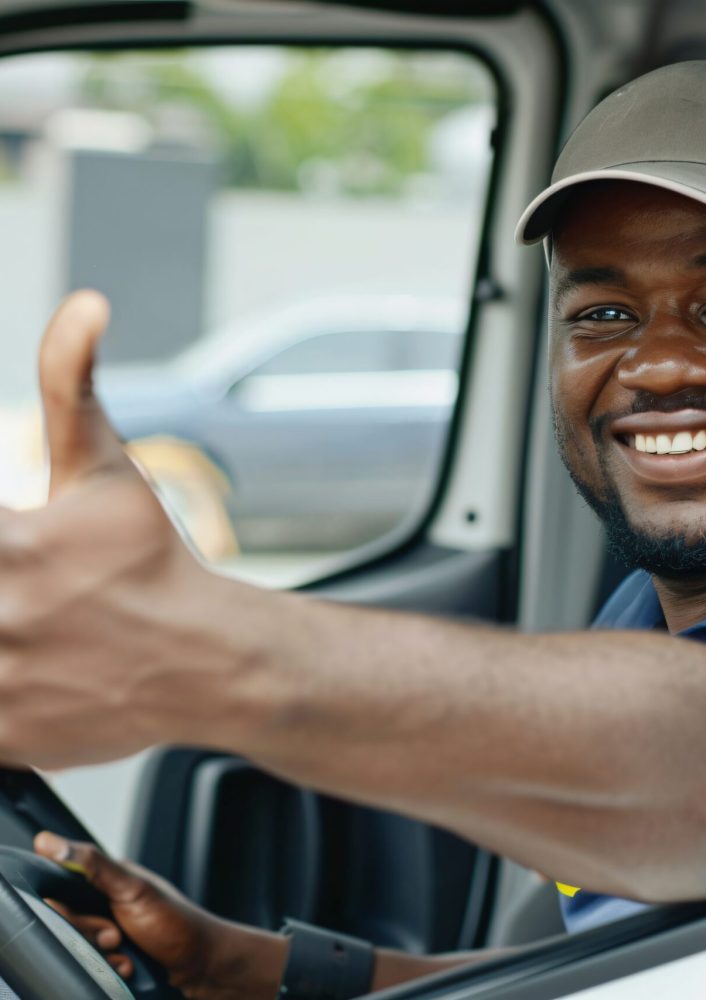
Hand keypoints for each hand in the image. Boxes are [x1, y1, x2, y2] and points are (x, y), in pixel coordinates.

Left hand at [0, 292, 261, 766]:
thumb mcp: (107, 469)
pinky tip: (20, 655)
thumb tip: (86, 304)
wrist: (204, 658)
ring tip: (20, 609)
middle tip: (9, 571)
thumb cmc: (149, 560)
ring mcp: (2, 684)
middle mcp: (2, 615)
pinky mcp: (3, 738)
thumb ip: (72, 382)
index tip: (2, 541)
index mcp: (12, 544)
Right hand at [34, 831, 287, 999]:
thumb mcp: (131, 890)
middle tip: (117, 935)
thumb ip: (91, 865)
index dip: (68, 912)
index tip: (89, 916)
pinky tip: (130, 967)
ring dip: (102, 957)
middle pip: (68, 926)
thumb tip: (48, 840)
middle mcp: (106, 904)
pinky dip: (110, 970)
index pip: (60, 893)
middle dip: (91, 937)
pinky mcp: (114, 958)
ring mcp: (111, 932)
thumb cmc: (176, 922)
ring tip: (127, 953)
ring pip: (78, 950)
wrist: (201, 965)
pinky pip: (93, 969)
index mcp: (107, 881)